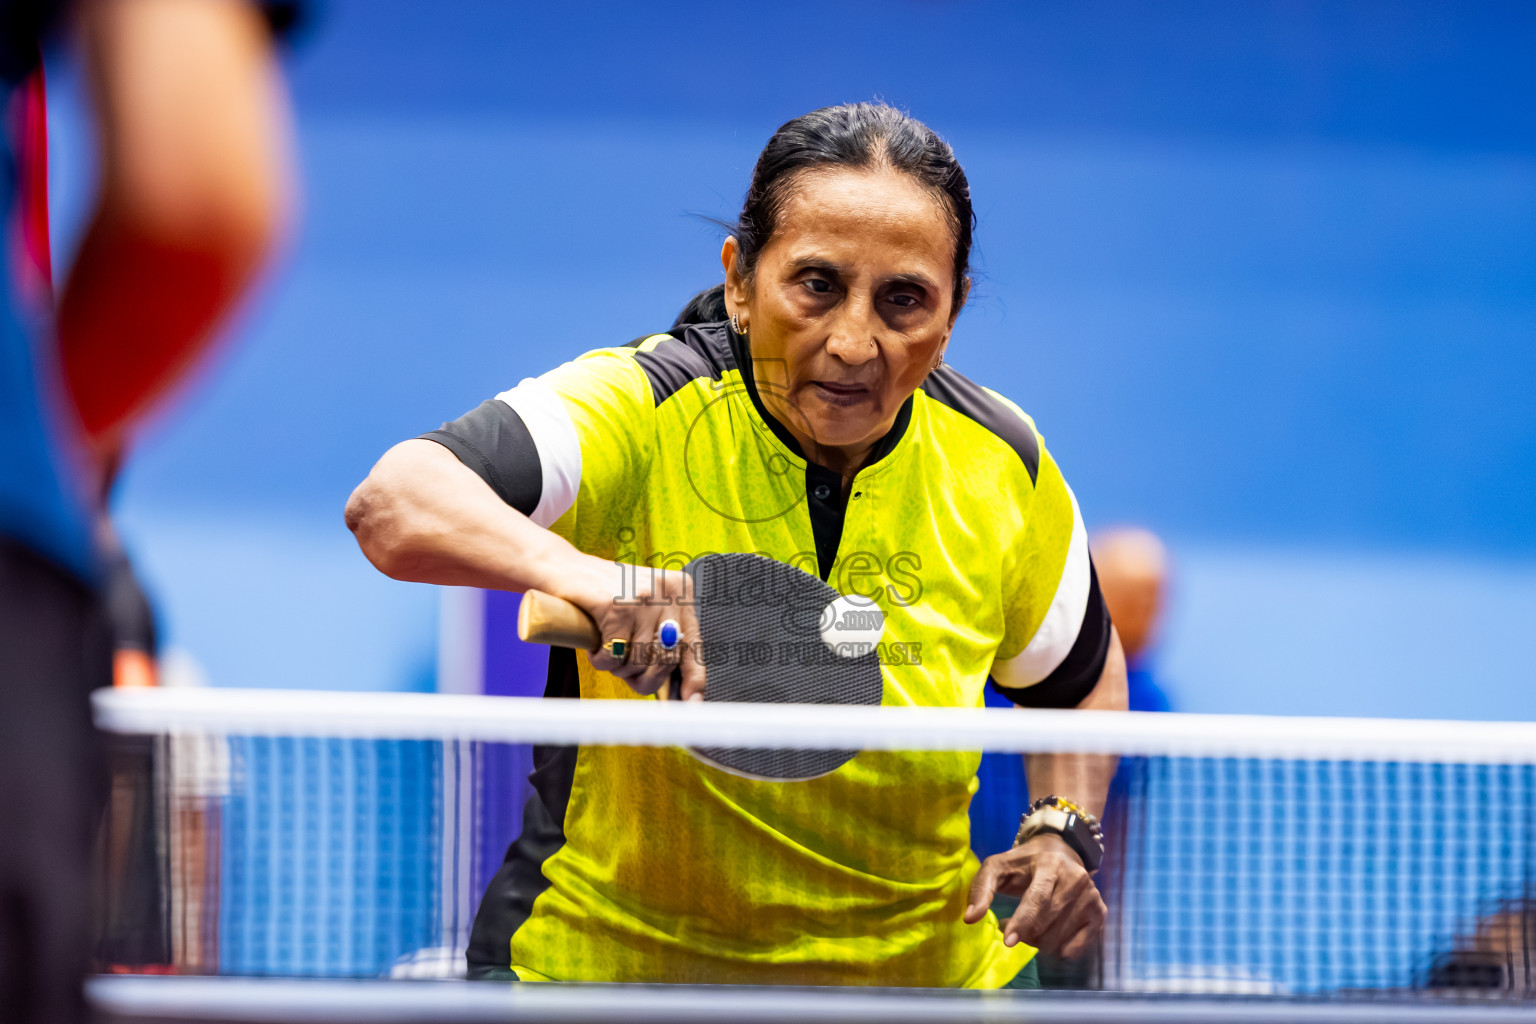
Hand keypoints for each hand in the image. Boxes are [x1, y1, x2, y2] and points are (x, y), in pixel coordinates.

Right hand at [575, 559, 704, 700]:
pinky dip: (601, 661)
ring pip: (639, 660)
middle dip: (644, 677)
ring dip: (618, 668)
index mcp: (679, 591)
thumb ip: (660, 637)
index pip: (694, 643)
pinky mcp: (615, 605)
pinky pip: (613, 655)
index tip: (692, 703)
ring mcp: (642, 597)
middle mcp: (667, 590)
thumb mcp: (642, 609)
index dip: (694, 679)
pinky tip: (594, 647)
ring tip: (607, 651)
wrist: (562, 568)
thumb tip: (676, 686)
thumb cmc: (602, 594)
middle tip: (625, 672)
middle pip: (666, 659)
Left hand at [964, 833, 1104, 958]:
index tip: (1008, 941)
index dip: (1022, 922)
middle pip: (1047, 923)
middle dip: (1025, 933)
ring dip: (1037, 942)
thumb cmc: (1024, 863)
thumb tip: (970, 919)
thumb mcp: (998, 866)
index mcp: (1051, 865)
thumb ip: (981, 888)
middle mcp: (1077, 880)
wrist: (1061, 851)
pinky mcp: (1100, 914)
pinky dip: (1057, 949)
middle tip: (1011, 930)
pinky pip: (1076, 949)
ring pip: (1059, 939)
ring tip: (1029, 927)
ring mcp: (1092, 898)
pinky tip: (1048, 933)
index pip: (1037, 899)